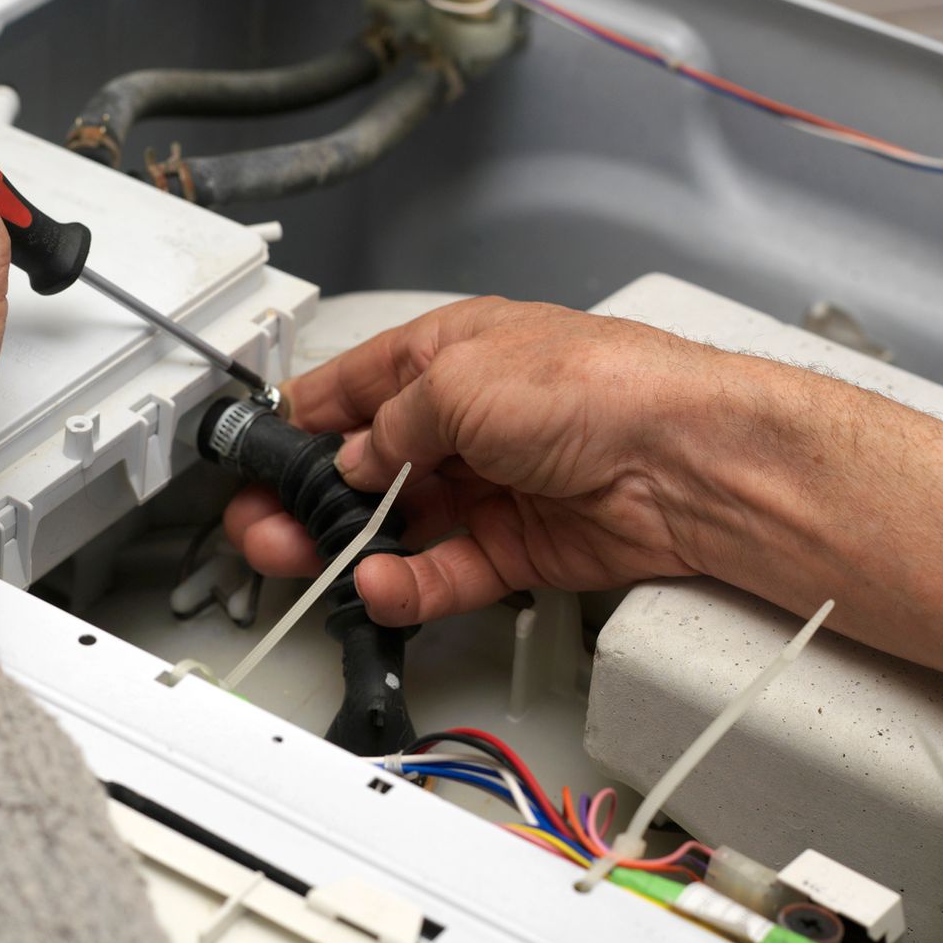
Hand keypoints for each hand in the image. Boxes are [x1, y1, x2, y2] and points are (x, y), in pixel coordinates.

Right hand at [224, 297, 942, 688]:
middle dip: (311, 497)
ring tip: (308, 565)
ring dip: (352, 546)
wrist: (687, 458)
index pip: (352, 390)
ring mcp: (494, 485)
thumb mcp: (461, 380)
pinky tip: (379, 586)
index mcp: (449, 356)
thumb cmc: (598, 385)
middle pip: (368, 465)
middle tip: (266, 530)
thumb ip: (393, 423)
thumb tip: (355, 455)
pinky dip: (409, 583)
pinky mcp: (520, 547)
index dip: (300, 424)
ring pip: (401, 524)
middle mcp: (469, 420)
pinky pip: (447, 571)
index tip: (254, 462)